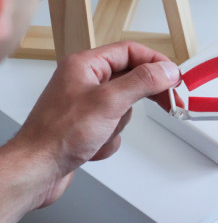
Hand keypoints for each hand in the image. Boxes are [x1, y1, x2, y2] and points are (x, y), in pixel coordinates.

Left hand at [14, 41, 180, 208]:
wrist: (36, 171)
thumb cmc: (59, 135)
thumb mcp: (109, 102)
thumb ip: (142, 82)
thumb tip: (168, 70)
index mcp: (86, 65)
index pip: (130, 52)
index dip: (156, 62)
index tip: (175, 77)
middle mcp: (85, 81)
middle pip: (131, 78)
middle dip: (146, 94)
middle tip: (170, 102)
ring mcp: (86, 104)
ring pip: (124, 106)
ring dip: (120, 123)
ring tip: (103, 132)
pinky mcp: (87, 125)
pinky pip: (114, 126)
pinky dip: (110, 138)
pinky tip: (94, 145)